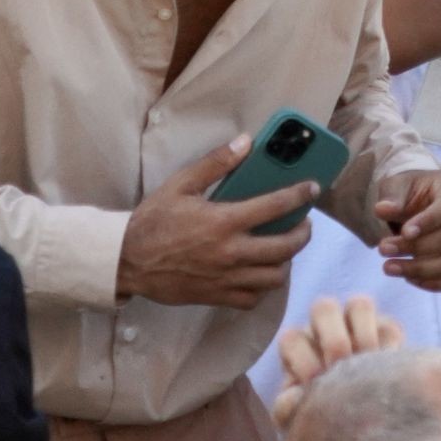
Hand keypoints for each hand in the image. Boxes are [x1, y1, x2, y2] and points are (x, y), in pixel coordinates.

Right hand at [116, 133, 316, 309]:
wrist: (128, 260)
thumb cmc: (154, 220)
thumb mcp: (181, 184)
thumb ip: (217, 163)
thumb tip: (246, 142)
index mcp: (223, 221)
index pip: (275, 206)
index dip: (299, 195)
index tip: (312, 189)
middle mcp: (230, 252)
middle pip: (285, 247)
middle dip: (303, 233)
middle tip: (304, 223)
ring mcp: (226, 278)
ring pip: (274, 277)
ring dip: (287, 261)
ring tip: (285, 247)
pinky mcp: (217, 296)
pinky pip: (253, 298)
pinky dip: (264, 286)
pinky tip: (260, 271)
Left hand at [271, 293, 404, 428]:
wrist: (358, 423)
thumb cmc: (319, 416)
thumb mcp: (299, 417)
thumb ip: (287, 409)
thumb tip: (296, 396)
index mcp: (299, 345)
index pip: (292, 337)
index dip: (302, 360)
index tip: (314, 385)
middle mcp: (325, 328)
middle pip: (324, 307)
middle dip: (334, 340)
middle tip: (343, 368)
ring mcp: (357, 325)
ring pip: (360, 304)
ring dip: (364, 336)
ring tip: (368, 366)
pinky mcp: (387, 331)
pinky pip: (390, 327)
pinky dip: (389, 348)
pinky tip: (388, 374)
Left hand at [375, 169, 440, 290]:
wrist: (415, 204)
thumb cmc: (408, 191)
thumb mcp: (396, 185)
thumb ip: (391, 196)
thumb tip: (382, 210)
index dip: (428, 222)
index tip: (404, 232)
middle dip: (415, 247)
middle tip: (383, 248)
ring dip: (419, 269)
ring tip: (388, 267)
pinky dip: (431, 283)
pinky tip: (407, 277)